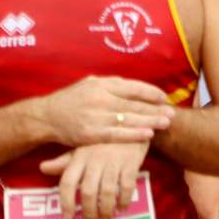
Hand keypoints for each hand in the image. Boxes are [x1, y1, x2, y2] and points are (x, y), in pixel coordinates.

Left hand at [40, 142, 148, 218]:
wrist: (128, 126)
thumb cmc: (101, 142)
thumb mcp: (80, 150)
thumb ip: (63, 162)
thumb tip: (42, 168)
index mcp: (79, 158)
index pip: (68, 182)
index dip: (66, 202)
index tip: (68, 218)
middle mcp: (94, 161)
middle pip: (88, 191)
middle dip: (89, 211)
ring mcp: (112, 162)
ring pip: (107, 192)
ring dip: (106, 209)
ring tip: (106, 218)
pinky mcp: (130, 164)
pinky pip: (126, 187)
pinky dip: (124, 200)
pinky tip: (123, 208)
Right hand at [42, 76, 174, 146]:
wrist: (46, 117)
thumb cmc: (69, 100)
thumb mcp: (87, 84)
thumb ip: (108, 84)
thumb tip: (131, 85)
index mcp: (100, 85)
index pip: (132, 87)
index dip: (150, 92)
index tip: (163, 97)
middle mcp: (99, 99)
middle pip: (134, 104)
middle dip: (155, 108)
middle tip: (172, 112)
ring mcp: (96, 117)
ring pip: (129, 119)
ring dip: (150, 121)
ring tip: (166, 123)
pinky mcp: (92, 133)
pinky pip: (118, 134)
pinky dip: (135, 134)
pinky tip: (148, 134)